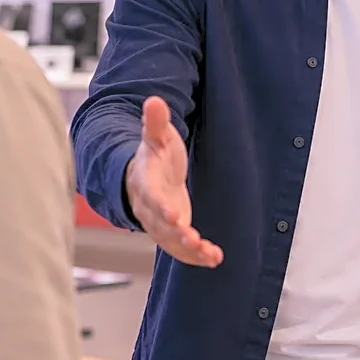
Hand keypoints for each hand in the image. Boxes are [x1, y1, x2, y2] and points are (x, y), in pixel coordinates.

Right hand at [125, 96, 222, 267]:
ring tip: (209, 255)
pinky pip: (180, 248)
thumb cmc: (153, 155)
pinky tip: (214, 258)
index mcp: (145, 182)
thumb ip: (155, 122)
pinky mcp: (172, 232)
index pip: (151, 197)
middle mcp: (149, 207)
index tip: (175, 216)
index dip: (161, 207)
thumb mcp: (156, 137)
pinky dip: (196, 256)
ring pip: (170, 241)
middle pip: (159, 224)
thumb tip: (154, 100)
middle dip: (176, 234)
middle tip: (192, 240)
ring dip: (189, 250)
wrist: (145, 175)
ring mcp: (160, 223)